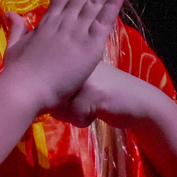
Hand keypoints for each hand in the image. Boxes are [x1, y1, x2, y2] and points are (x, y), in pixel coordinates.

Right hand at [1, 0, 125, 116]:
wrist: (24, 89)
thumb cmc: (17, 73)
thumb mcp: (14, 46)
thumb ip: (16, 28)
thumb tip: (8, 13)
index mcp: (48, 20)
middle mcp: (64, 20)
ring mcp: (77, 31)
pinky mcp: (89, 46)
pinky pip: (104, 21)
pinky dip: (113, 3)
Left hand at [53, 61, 176, 176]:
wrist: (138, 102)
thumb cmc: (104, 93)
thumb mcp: (80, 80)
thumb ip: (59, 83)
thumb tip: (39, 96)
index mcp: (70, 56)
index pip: (46, 82)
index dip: (55, 95)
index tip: (70, 95)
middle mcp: (75, 61)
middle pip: (50, 95)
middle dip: (62, 107)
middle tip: (83, 101)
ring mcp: (85, 75)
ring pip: (60, 107)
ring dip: (72, 114)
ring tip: (90, 105)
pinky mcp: (94, 92)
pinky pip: (74, 116)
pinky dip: (83, 120)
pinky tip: (98, 111)